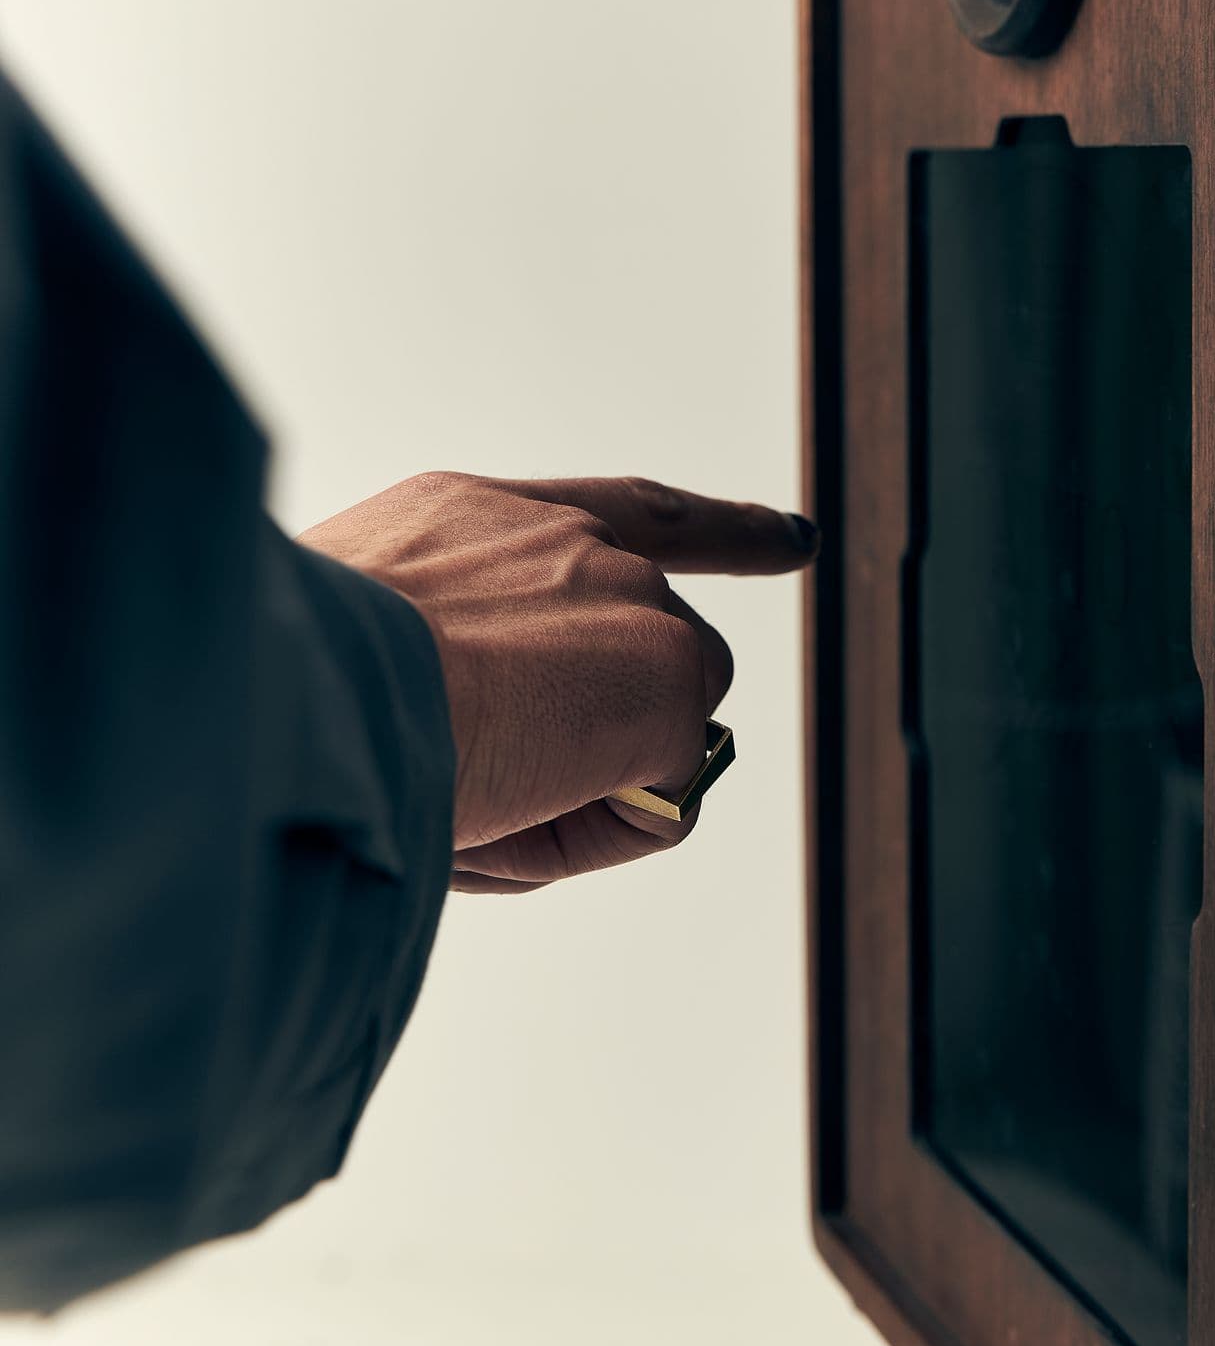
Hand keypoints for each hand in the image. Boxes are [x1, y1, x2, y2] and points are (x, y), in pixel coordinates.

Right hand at [298, 472, 817, 892]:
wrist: (300, 684)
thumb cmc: (288, 696)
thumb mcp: (356, 666)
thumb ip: (458, 685)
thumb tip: (553, 760)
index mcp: (472, 519)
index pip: (624, 514)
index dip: (719, 531)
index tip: (794, 537)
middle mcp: (563, 539)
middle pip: (653, 651)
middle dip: (622, 728)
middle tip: (484, 786)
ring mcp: (626, 596)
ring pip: (662, 728)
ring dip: (590, 786)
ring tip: (461, 787)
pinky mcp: (666, 668)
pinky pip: (661, 800)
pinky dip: (598, 832)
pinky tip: (504, 807)